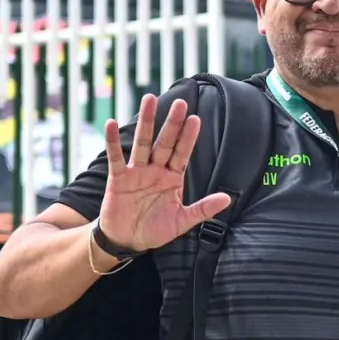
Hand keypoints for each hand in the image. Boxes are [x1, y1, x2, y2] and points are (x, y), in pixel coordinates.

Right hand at [98, 92, 231, 250]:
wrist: (127, 240)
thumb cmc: (155, 229)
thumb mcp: (182, 222)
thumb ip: (203, 209)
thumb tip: (227, 199)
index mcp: (172, 178)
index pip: (182, 154)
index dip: (188, 138)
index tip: (196, 119)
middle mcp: (156, 170)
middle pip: (165, 142)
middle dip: (172, 123)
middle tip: (180, 103)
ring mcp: (136, 172)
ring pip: (143, 143)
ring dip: (146, 122)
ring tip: (150, 99)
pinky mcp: (118, 178)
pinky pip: (115, 157)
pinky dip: (113, 142)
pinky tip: (111, 124)